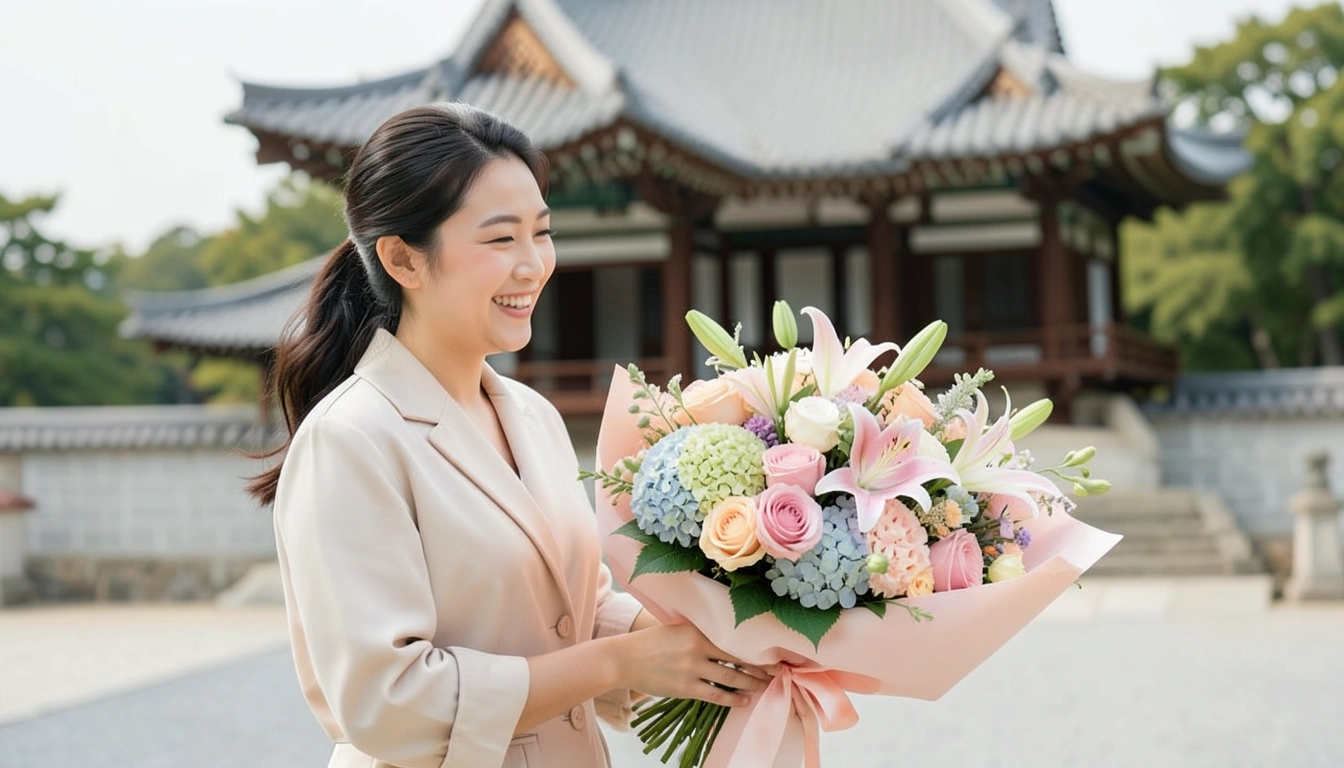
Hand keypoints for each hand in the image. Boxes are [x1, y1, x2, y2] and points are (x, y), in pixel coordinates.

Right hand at [613, 623, 770, 706]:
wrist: (624, 659)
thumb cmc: (649, 643)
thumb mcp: (676, 628)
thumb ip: (698, 631)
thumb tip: (723, 637)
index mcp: (696, 629)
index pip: (733, 637)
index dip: (753, 646)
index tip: (770, 650)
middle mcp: (697, 646)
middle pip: (738, 657)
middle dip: (759, 665)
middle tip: (775, 670)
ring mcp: (692, 668)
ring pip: (731, 677)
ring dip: (751, 682)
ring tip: (764, 685)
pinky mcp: (685, 688)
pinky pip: (716, 695)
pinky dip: (733, 699)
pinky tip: (744, 700)